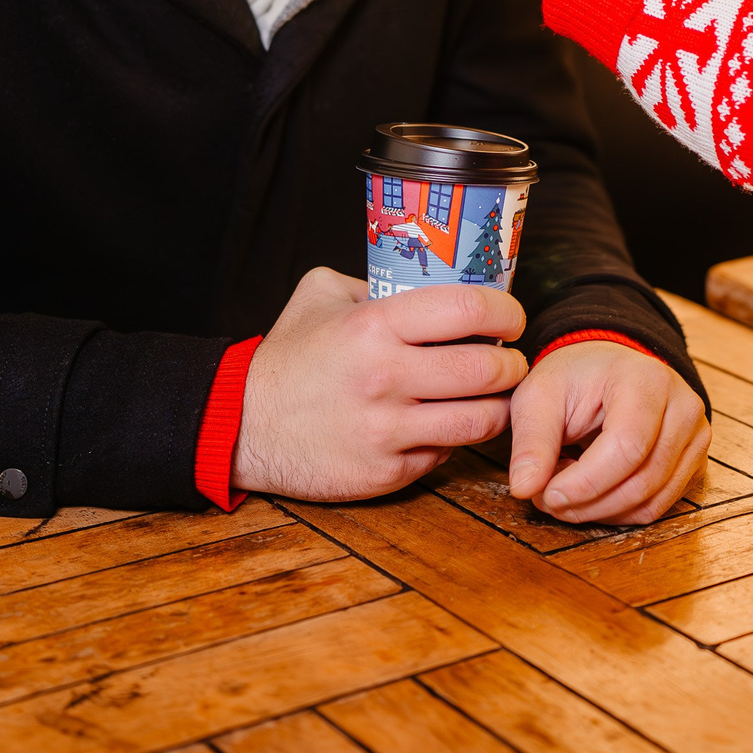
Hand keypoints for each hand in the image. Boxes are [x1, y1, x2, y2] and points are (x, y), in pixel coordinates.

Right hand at [232, 267, 529, 500]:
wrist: (241, 425)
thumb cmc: (286, 358)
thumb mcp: (320, 295)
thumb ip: (374, 282)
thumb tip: (430, 279)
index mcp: (373, 326)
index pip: (468, 308)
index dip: (504, 311)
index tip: (510, 317)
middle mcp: (385, 378)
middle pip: (487, 369)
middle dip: (511, 363)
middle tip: (509, 359)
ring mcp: (387, 431)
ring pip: (480, 419)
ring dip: (498, 406)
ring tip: (492, 395)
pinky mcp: (386, 472)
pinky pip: (446, 454)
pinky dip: (456, 438)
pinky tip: (446, 423)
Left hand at [506, 341, 710, 524]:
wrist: (607, 369)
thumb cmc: (575, 378)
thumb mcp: (540, 395)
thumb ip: (531, 440)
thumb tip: (524, 488)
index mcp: (647, 381)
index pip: (626, 447)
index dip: (585, 483)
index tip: (545, 495)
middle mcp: (684, 408)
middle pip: (641, 482)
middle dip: (586, 503)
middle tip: (547, 498)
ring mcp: (696, 438)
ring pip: (650, 504)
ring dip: (599, 510)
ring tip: (567, 487)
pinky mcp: (694, 463)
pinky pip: (656, 508)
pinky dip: (617, 512)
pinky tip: (592, 490)